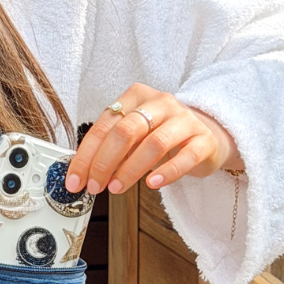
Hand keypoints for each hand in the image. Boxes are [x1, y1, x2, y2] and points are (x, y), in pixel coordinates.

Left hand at [65, 82, 244, 195]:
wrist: (206, 135)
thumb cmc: (161, 134)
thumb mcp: (134, 135)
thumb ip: (111, 147)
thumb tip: (84, 173)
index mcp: (136, 96)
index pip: (104, 125)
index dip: (87, 154)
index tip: (76, 179)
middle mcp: (160, 103)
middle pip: (126, 131)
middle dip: (105, 162)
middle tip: (95, 185)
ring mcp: (185, 120)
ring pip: (154, 143)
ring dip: (131, 169)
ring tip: (117, 187)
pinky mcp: (204, 140)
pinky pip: (186, 156)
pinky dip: (167, 171)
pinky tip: (152, 184)